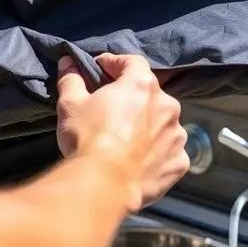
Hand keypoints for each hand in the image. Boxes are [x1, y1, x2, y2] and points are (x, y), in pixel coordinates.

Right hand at [56, 54, 188, 211]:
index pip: (132, 62)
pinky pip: (169, 151)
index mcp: (142, 85)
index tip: (101, 69)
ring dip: (148, 126)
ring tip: (126, 140)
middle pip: (150, 93)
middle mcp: (167, 105)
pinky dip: (157, 153)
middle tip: (111, 109)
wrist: (104, 185)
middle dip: (132, 98)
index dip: (115, 63)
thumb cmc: (87, 138)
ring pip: (162, 123)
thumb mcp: (71, 105)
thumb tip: (68, 62)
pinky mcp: (180, 162)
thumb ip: (72, 79)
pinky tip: (140, 161)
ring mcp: (177, 135)